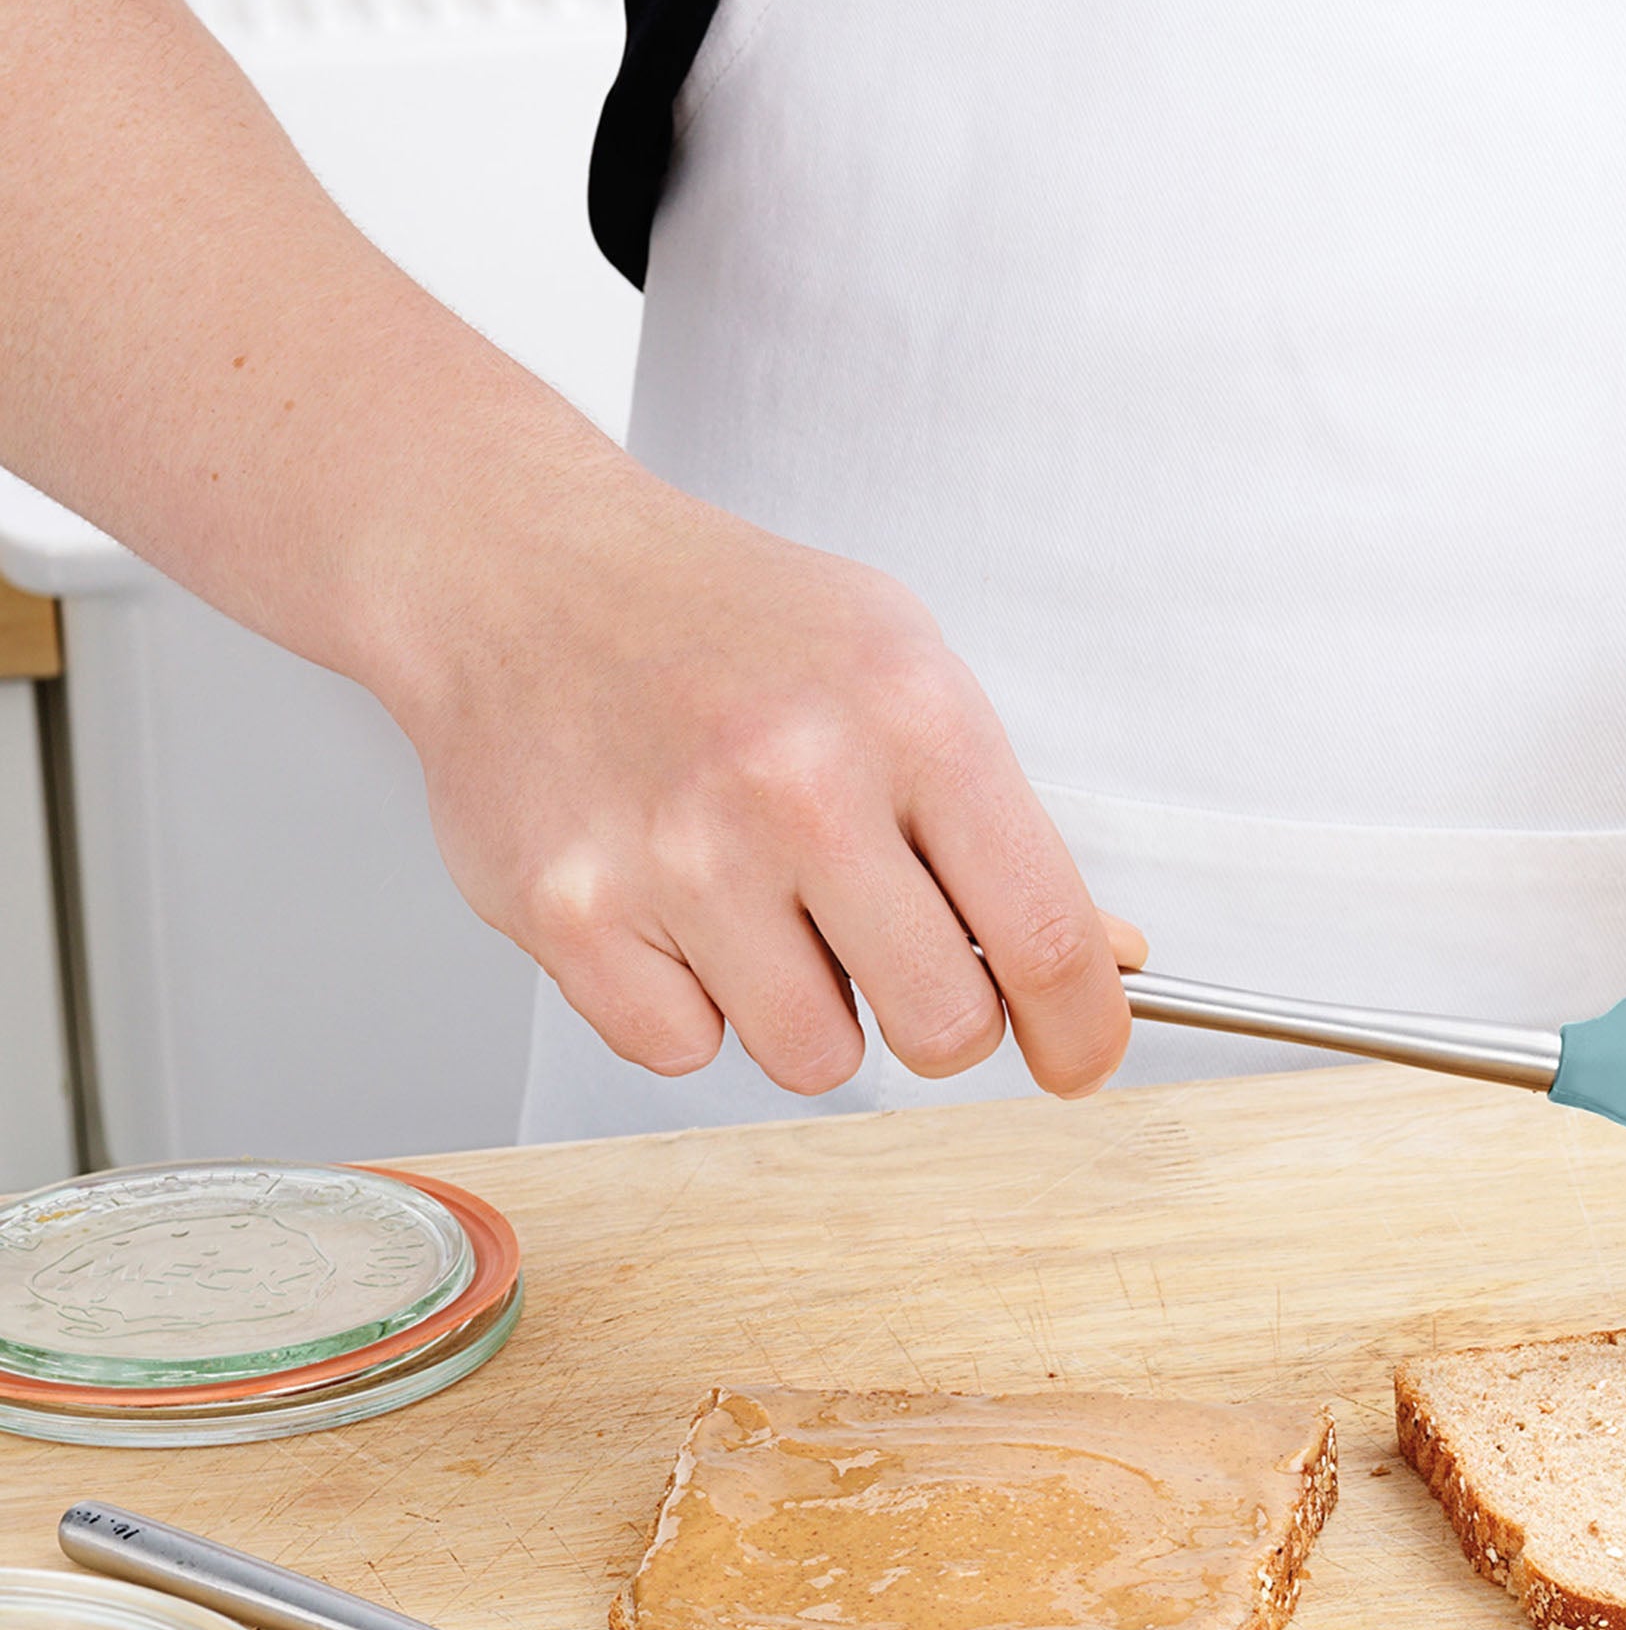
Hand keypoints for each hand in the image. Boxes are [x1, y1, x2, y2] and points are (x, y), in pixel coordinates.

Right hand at [382, 478, 1140, 1097]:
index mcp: (911, 716)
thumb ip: (1002, 827)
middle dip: (937, 1017)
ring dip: (804, 1008)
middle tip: (890, 951)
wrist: (517, 569)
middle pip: (944, 1028)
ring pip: (815, 1060)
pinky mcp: (571, 914)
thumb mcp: (904, 673)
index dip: (1082, 1030)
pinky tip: (667, 903)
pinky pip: (685, 1051)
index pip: (1046, 936)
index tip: (1078, 1058)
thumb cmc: (723, 624)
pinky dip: (687, 1002)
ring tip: (758, 899)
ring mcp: (678, 855)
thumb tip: (1104, 960)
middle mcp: (798, 784)